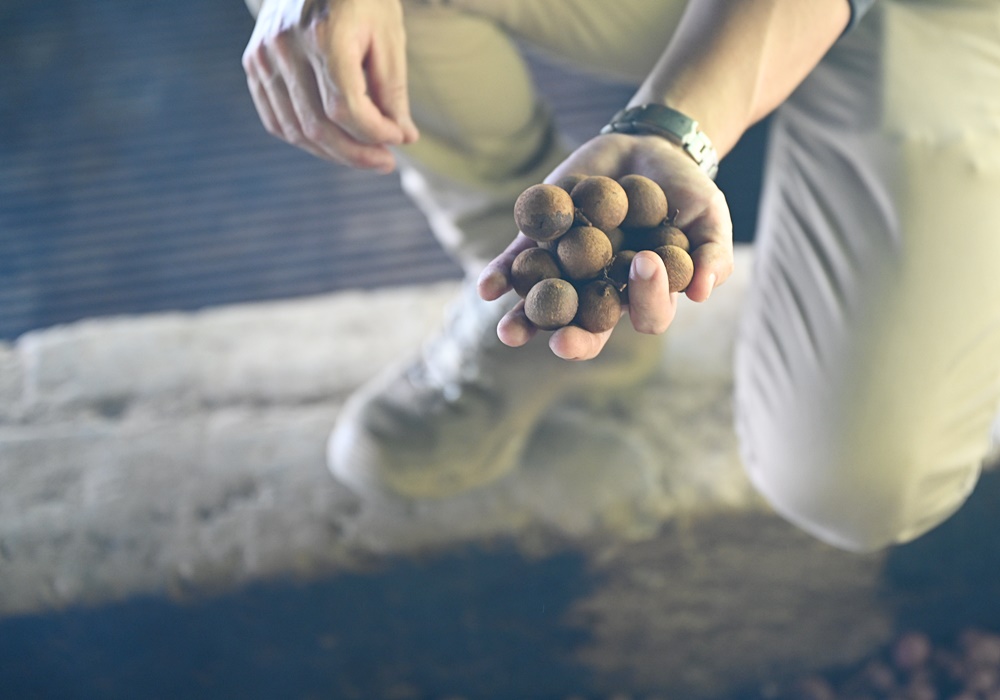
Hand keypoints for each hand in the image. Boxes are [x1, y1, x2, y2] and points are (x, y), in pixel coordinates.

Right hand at [242, 0, 418, 171]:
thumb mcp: (389, 36)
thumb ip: (393, 90)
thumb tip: (403, 137)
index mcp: (325, 35)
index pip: (347, 108)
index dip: (375, 133)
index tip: (400, 138)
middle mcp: (286, 47)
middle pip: (319, 126)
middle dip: (357, 153)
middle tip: (386, 162)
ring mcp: (263, 56)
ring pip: (296, 130)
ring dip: (333, 153)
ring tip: (364, 156)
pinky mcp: (254, 63)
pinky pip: (276, 120)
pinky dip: (305, 139)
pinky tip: (333, 143)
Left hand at [478, 132, 733, 359]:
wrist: (646, 150)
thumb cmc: (685, 192)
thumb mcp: (708, 216)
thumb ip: (711, 253)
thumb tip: (701, 292)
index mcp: (646, 294)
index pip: (647, 313)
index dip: (645, 299)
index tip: (644, 265)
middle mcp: (604, 291)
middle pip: (588, 326)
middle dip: (572, 337)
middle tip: (560, 343)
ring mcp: (570, 270)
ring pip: (546, 304)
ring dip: (526, 321)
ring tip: (508, 333)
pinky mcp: (542, 243)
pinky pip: (518, 266)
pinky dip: (502, 277)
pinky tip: (487, 288)